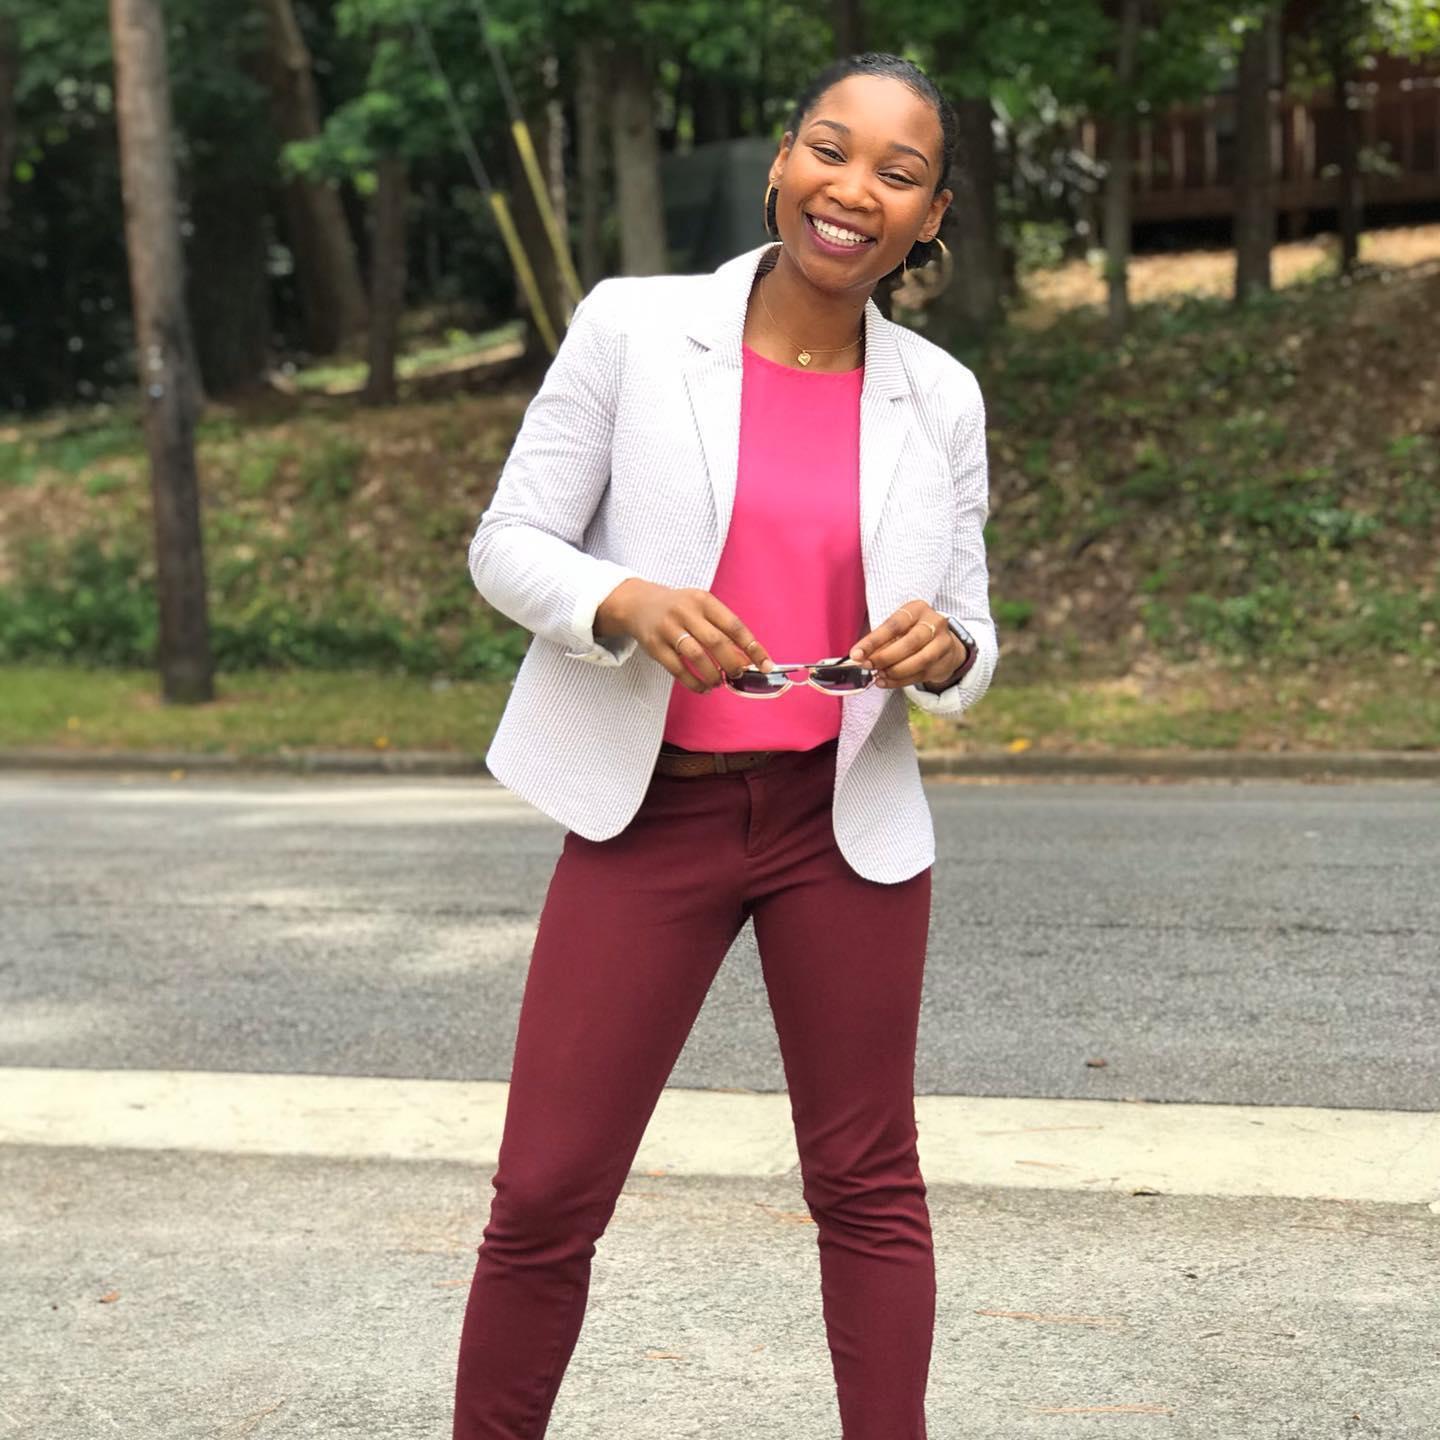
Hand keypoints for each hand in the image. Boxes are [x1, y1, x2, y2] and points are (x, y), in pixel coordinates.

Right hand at [597, 579, 774, 694]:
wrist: (639, 604)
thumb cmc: (680, 609)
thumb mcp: (702, 607)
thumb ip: (723, 629)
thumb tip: (748, 659)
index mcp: (703, 600)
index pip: (734, 625)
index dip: (752, 647)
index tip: (766, 665)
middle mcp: (685, 611)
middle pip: (716, 641)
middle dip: (732, 663)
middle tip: (738, 674)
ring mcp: (668, 628)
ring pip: (697, 656)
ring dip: (713, 674)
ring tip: (719, 683)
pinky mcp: (654, 646)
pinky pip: (677, 669)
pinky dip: (694, 682)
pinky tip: (703, 687)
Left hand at [847, 601, 965, 690]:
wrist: (942, 644)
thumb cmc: (912, 633)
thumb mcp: (897, 629)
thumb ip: (880, 641)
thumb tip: (860, 657)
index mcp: (917, 609)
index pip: (893, 625)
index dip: (873, 641)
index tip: (856, 654)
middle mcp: (934, 623)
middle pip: (909, 643)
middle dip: (884, 657)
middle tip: (867, 665)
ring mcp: (942, 643)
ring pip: (919, 661)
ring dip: (894, 671)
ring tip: (878, 675)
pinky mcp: (944, 662)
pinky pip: (920, 675)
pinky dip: (899, 681)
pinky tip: (886, 681)